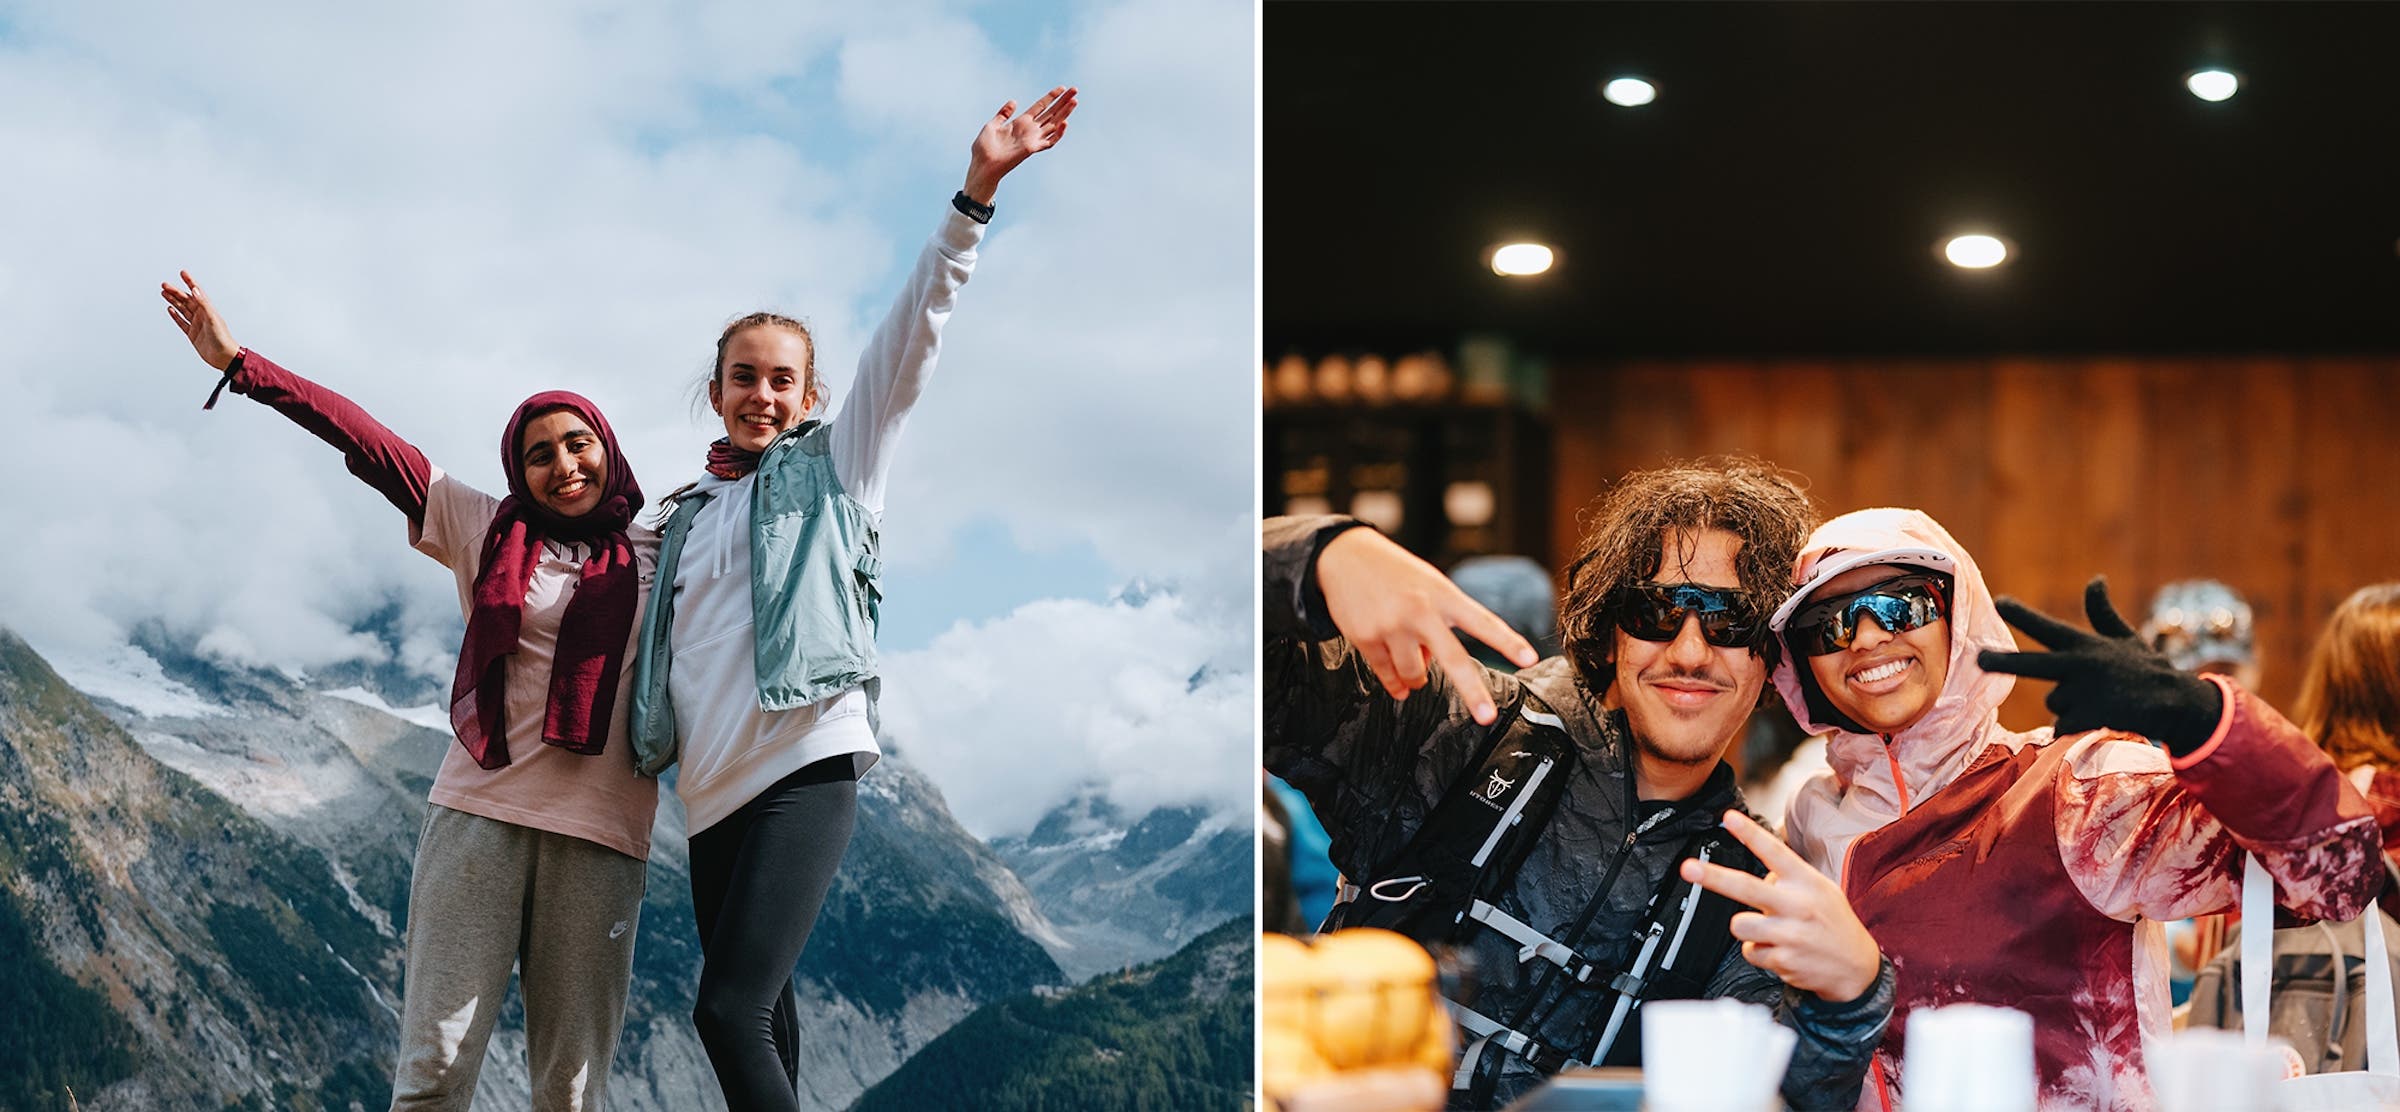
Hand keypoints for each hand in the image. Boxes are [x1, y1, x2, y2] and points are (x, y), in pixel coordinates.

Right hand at [160, 270, 239, 370]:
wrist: (224, 357)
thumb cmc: (222, 339)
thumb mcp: (212, 319)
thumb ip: (203, 304)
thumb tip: (195, 290)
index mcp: (208, 310)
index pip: (197, 292)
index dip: (190, 282)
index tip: (183, 273)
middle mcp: (202, 315)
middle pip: (186, 300)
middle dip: (175, 291)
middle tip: (164, 284)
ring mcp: (196, 324)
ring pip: (182, 309)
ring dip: (173, 301)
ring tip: (164, 293)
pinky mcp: (192, 334)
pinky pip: (182, 322)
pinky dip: (175, 315)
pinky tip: (170, 309)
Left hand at [963, 85, 1077, 203]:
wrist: (982, 165)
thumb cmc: (984, 148)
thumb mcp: (992, 125)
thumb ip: (1003, 114)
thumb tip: (1013, 102)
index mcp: (1020, 122)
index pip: (1040, 106)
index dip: (1051, 97)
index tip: (1061, 88)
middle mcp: (1029, 130)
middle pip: (1051, 113)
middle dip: (1063, 101)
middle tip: (1075, 90)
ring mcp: (1032, 139)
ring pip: (1054, 124)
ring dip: (1065, 113)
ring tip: (1075, 101)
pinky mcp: (1032, 149)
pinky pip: (1049, 142)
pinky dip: (1058, 133)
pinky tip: (1064, 122)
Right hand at [1316, 527, 1535, 724]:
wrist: (1344, 557)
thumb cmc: (1396, 574)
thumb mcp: (1428, 586)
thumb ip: (1439, 624)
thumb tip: (1430, 667)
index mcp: (1443, 595)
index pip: (1482, 621)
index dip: (1507, 642)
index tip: (1529, 659)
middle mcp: (1420, 611)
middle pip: (1453, 659)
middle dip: (1472, 692)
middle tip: (1487, 716)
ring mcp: (1392, 626)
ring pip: (1415, 674)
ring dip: (1416, 678)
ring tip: (1413, 663)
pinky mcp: (1366, 638)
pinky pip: (1387, 675)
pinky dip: (1395, 684)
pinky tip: (1399, 684)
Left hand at [1681, 810, 1880, 1002]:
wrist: (1856, 968)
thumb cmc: (1832, 922)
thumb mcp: (1821, 889)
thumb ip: (1789, 878)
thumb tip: (1759, 873)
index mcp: (1806, 882)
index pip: (1775, 852)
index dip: (1749, 834)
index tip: (1728, 817)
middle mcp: (1797, 905)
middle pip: (1746, 887)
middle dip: (1713, 877)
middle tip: (1688, 868)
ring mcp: (1789, 934)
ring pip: (1739, 924)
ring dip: (1748, 928)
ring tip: (1772, 931)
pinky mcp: (1783, 960)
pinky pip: (1749, 951)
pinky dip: (1759, 952)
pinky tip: (1782, 951)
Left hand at [1978, 576, 2222, 753]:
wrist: (2176, 703)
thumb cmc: (2146, 668)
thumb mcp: (2124, 637)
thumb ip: (2102, 612)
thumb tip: (2095, 579)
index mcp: (2085, 644)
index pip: (2047, 627)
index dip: (2021, 615)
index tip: (1999, 602)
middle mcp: (2081, 665)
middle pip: (2031, 664)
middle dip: (2001, 661)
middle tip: (1978, 658)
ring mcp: (2085, 692)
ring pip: (2054, 701)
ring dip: (2069, 705)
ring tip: (2100, 700)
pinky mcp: (2091, 717)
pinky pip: (2063, 725)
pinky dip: (2073, 726)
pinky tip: (2098, 719)